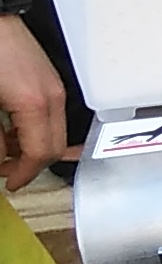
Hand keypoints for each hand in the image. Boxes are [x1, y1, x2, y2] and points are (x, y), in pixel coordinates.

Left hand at [0, 14, 67, 191]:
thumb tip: (0, 158)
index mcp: (35, 104)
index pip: (40, 154)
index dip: (23, 174)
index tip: (9, 183)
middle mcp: (53, 97)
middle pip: (54, 147)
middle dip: (31, 164)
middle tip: (7, 171)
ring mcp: (54, 87)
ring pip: (55, 132)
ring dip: (32, 146)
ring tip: (6, 149)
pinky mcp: (49, 80)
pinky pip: (51, 115)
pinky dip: (35, 129)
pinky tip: (14, 128)